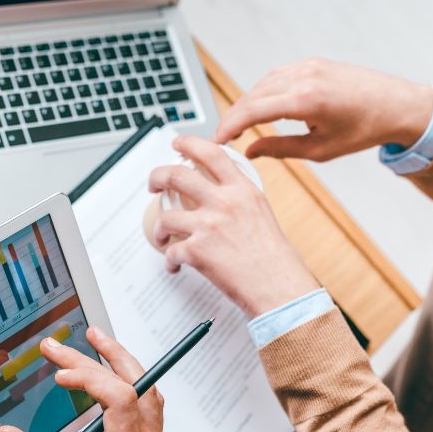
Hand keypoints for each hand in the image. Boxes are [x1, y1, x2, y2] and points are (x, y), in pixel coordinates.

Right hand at [0, 328, 182, 431]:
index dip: (90, 377)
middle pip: (132, 383)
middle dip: (95, 356)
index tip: (60, 374)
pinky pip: (150, 402)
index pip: (118, 399)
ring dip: (122, 359)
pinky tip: (115, 375)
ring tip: (95, 340)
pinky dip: (132, 380)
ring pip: (148, 387)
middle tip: (60, 345)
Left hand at [148, 135, 320, 316]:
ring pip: (166, 216)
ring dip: (158, 227)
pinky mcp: (197, 251)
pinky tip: (175, 266)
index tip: (178, 144)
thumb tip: (220, 199)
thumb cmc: (275, 260)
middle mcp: (224, 203)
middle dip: (157, 177)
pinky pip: (171, 252)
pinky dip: (169, 261)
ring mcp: (208, 226)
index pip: (212, 154)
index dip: (189, 144)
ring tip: (160, 235)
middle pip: (177, 176)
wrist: (279, 287)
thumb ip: (240, 201)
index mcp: (242, 191)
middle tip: (153, 183)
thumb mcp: (262, 215)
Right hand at [214, 57, 432, 161]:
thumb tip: (251, 152)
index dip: (229, 127)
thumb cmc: (364, 129)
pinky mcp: (312, 64)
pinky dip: (263, 93)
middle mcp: (304, 76)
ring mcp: (308, 66)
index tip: (216, 141)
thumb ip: (280, 150)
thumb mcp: (320, 150)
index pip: (253, 110)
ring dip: (247, 105)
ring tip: (238, 128)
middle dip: (233, 117)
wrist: (397, 105)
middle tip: (222, 139)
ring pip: (262, 84)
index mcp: (306, 99)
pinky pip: (277, 77)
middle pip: (252, 96)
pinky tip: (259, 110)